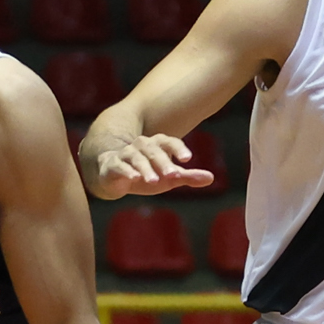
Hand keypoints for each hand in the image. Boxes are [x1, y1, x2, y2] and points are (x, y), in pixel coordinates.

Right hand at [92, 133, 215, 200]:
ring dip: (146, 169)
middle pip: (153, 150)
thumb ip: (188, 176)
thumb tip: (211, 178)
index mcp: (157, 145)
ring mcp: (125, 154)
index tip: (188, 159)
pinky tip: (134, 179)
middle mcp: (141, 146)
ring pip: (137, 158)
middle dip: (163, 162)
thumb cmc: (147, 174)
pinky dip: (127, 171)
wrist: (115, 178)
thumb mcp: (169, 177)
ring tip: (154, 181)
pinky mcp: (112, 165)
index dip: (178, 148)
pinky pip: (120, 166)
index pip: (169, 142)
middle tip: (174, 175)